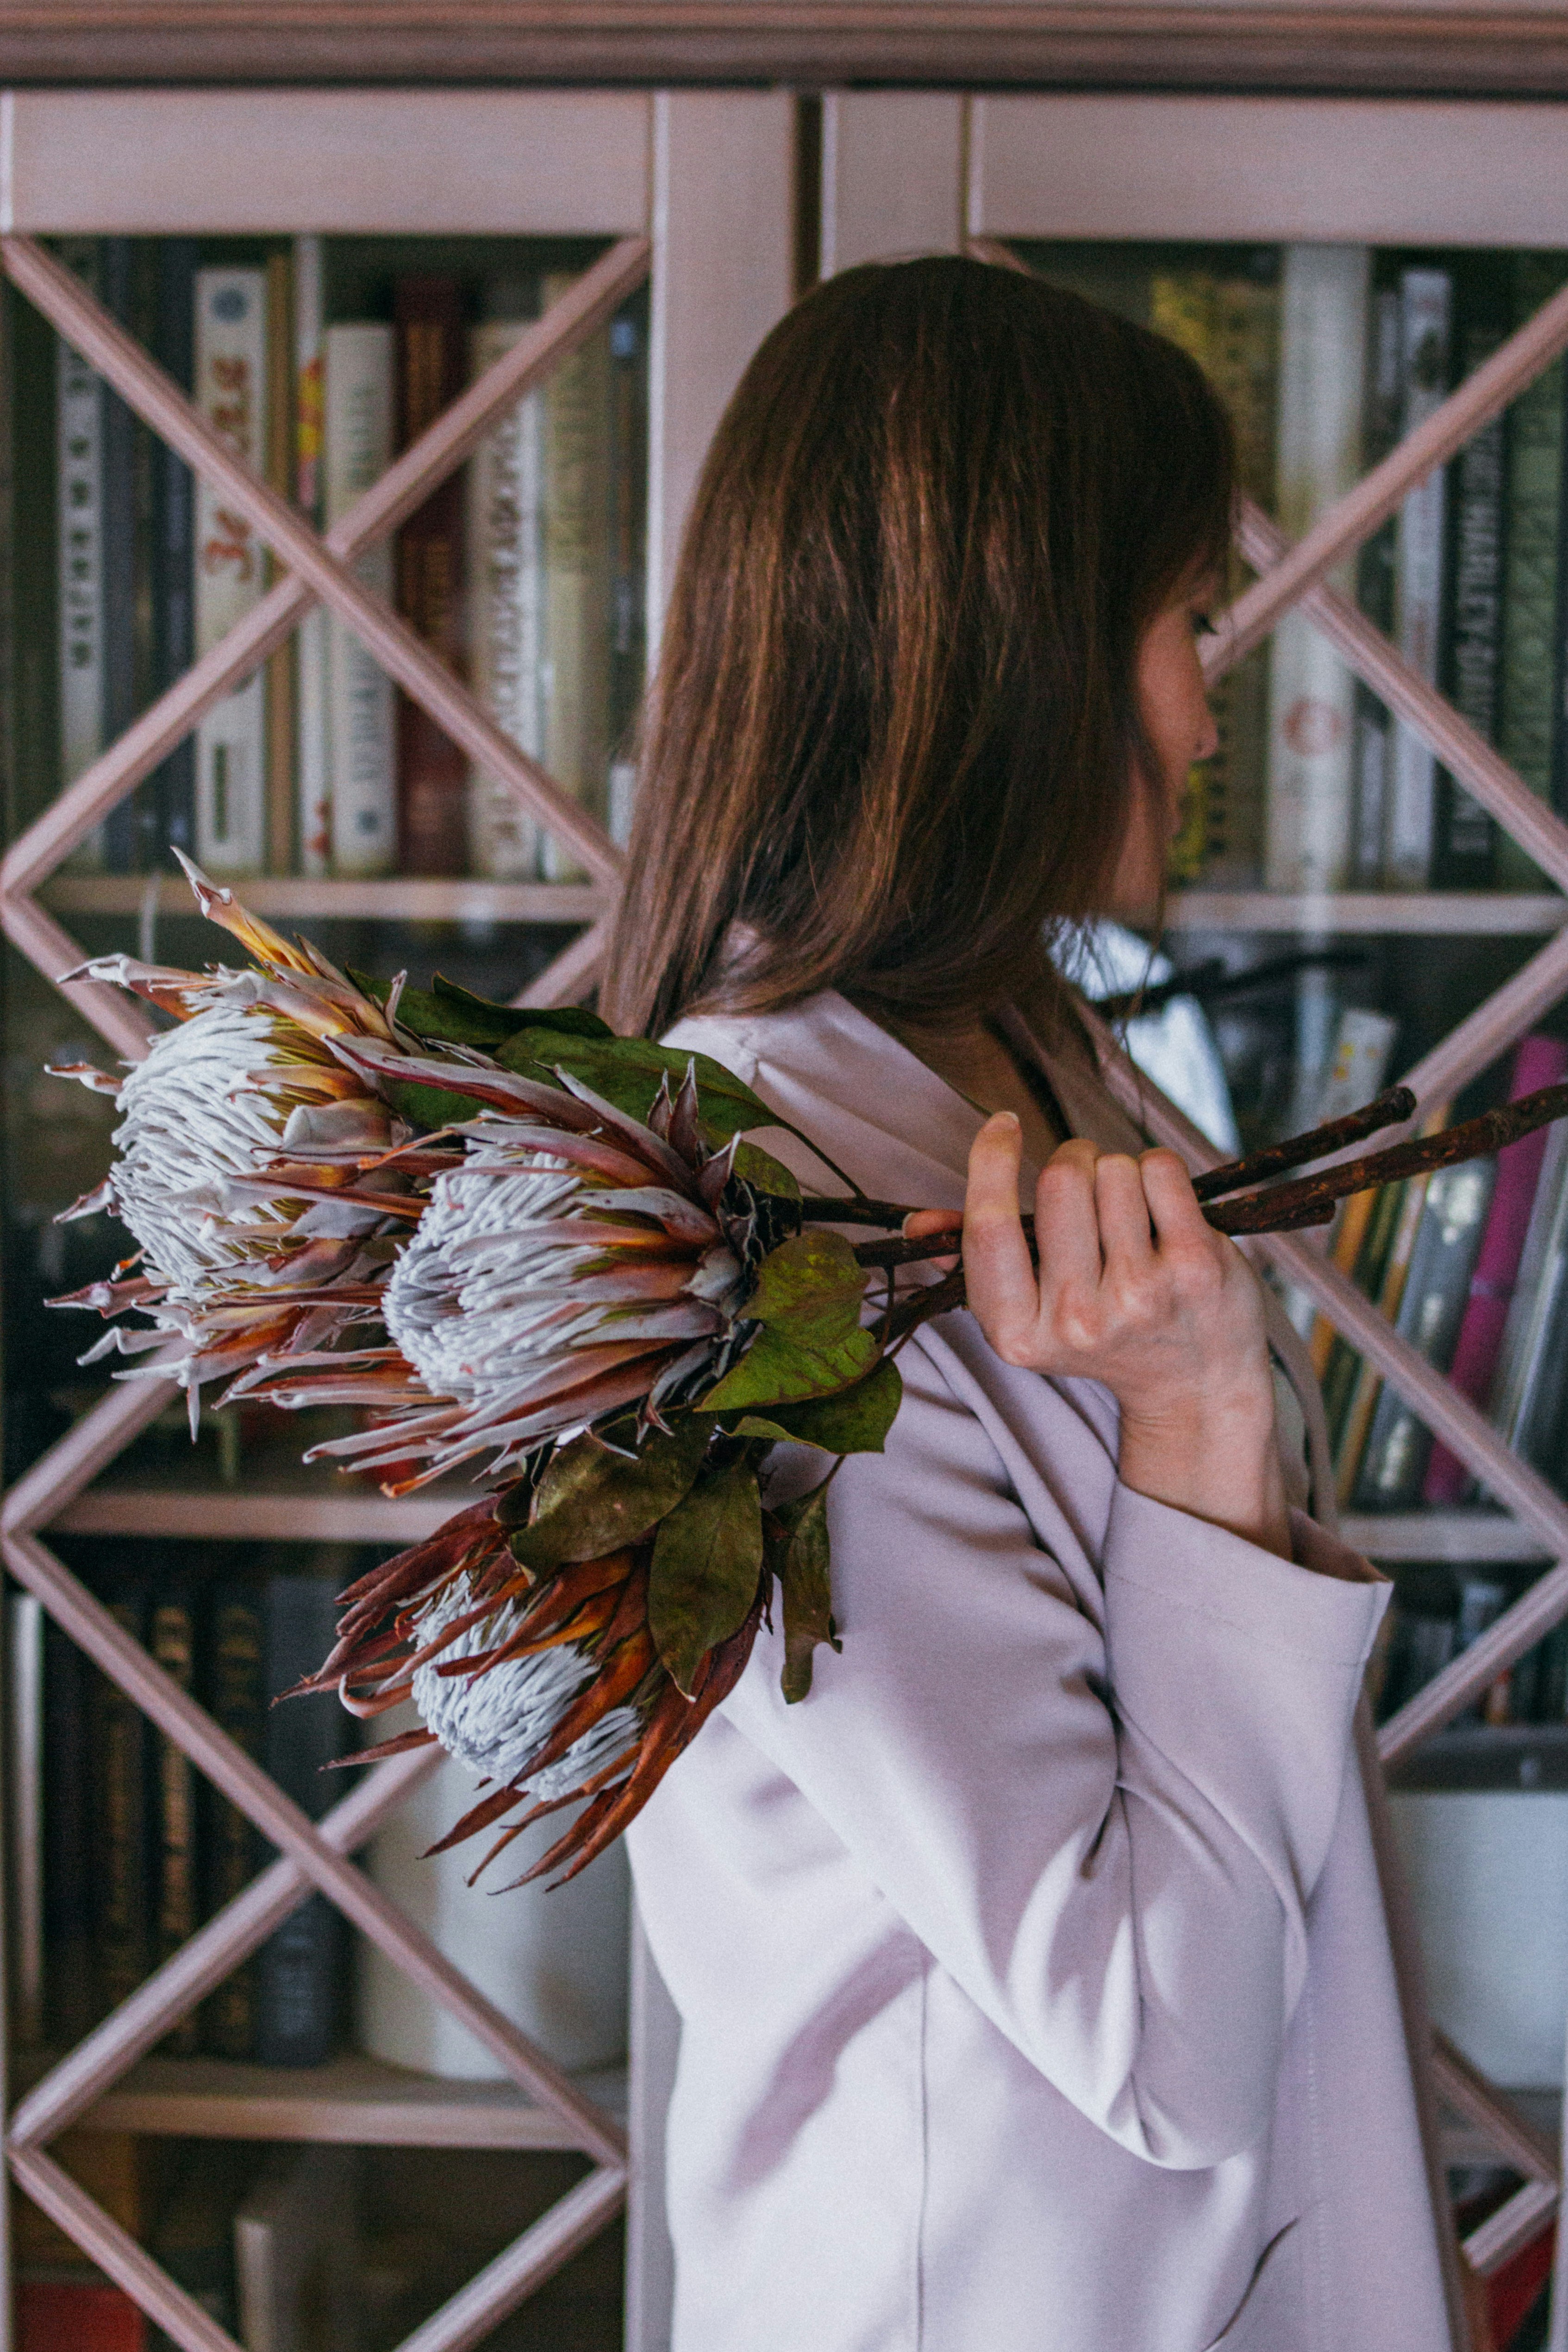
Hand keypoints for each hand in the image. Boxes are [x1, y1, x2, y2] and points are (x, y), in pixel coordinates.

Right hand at [949, 1113, 1291, 1559]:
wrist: (1195, 1386)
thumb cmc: (1103, 1333)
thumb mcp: (1029, 1314)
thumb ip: (975, 1261)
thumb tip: (917, 1225)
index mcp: (1018, 1331)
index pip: (990, 1226)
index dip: (991, 1160)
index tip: (1003, 1123)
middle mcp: (1077, 1320)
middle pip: (1060, 1180)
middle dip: (1074, 1161)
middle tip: (1088, 1185)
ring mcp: (1141, 1295)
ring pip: (1114, 1169)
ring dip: (1121, 1172)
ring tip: (1131, 1215)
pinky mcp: (1195, 1268)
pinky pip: (1162, 1169)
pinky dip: (1160, 1171)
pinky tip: (1166, 1210)